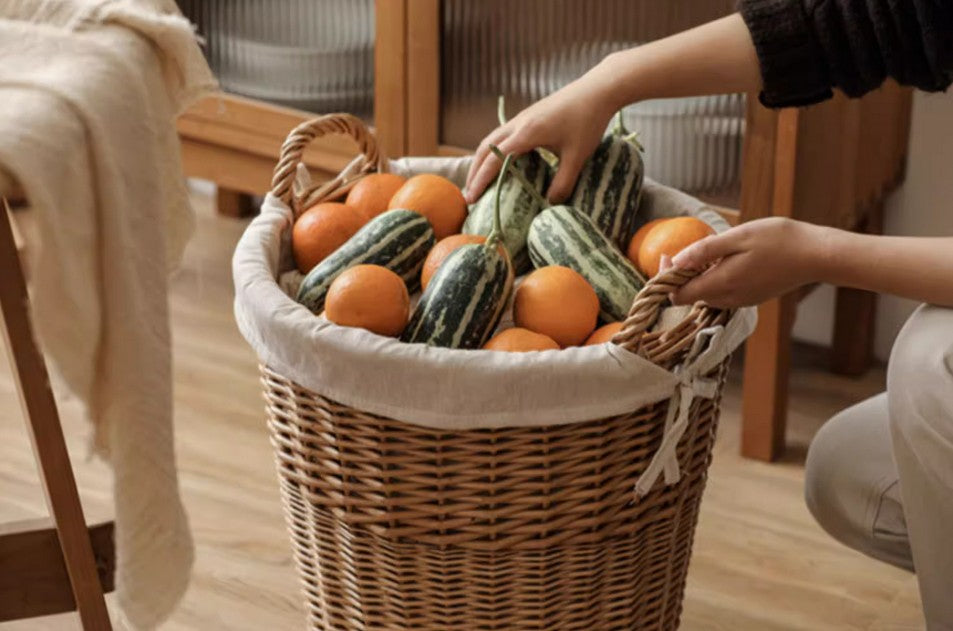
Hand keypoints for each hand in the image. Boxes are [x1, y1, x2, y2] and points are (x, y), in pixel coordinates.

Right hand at [464, 58, 618, 203]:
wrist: (597, 90)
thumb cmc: (588, 121)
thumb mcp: (578, 156)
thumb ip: (563, 182)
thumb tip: (550, 204)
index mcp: (526, 133)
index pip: (494, 160)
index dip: (480, 181)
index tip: (472, 198)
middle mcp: (517, 124)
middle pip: (484, 148)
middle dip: (473, 172)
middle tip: (469, 195)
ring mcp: (521, 118)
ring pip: (490, 140)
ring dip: (481, 160)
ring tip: (478, 181)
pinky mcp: (527, 116)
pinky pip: (501, 135)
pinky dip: (493, 151)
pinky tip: (499, 163)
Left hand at [664, 218, 829, 307]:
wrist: (816, 255)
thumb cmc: (778, 240)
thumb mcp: (737, 237)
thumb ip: (704, 251)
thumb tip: (674, 261)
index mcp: (721, 284)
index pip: (678, 296)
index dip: (666, 278)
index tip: (666, 255)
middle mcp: (729, 299)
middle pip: (690, 297)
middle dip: (682, 276)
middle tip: (688, 249)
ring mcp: (741, 301)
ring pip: (706, 295)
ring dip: (700, 277)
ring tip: (710, 252)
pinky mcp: (751, 298)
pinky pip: (723, 293)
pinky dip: (716, 279)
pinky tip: (728, 260)